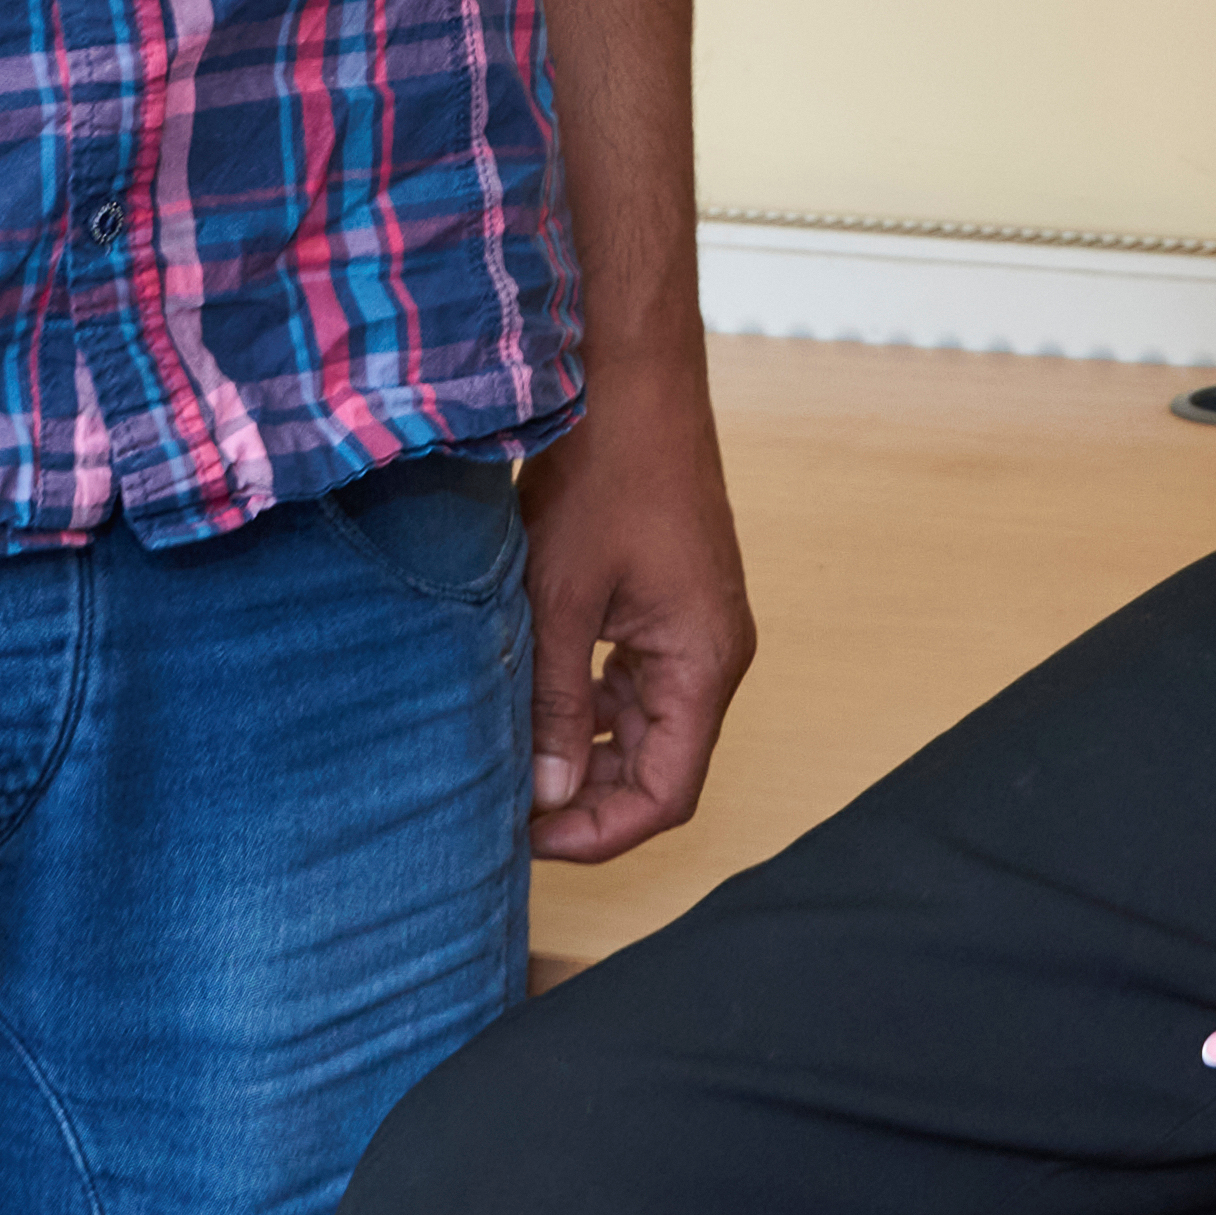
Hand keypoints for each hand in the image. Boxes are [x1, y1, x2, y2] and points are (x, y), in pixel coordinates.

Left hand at [519, 359, 755, 862]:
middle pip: (659, 767)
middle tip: (503, 806)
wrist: (630, 376)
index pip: (666, 794)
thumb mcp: (562, 597)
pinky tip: (533, 697)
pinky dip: (588, 705)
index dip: (597, 834)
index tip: (525, 838)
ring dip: (582, 751)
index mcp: (705, 661)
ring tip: (510, 756)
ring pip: (644, 727)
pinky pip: (635, 681)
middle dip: (585, 798)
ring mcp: (693, 626)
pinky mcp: (669, 601)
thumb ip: (553, 704)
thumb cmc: (608, 470)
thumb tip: (542, 798)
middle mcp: (712, 653)